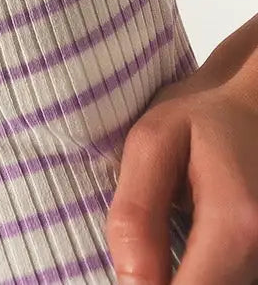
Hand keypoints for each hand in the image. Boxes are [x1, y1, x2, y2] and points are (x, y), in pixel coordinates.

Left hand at [106, 60, 257, 283]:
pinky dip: (197, 272)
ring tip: (158, 243)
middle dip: (159, 283)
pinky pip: (224, 279)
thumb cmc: (201, 115)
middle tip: (139, 250)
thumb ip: (136, 214)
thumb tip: (127, 283)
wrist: (252, 105)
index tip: (129, 268)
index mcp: (236, 226)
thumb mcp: (151, 143)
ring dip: (180, 278)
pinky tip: (178, 251)